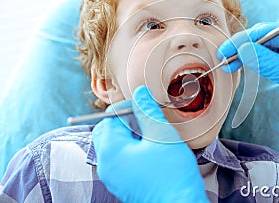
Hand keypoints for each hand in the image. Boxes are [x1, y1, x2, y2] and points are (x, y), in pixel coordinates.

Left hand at [92, 86, 209, 202]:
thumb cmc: (172, 173)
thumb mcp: (161, 134)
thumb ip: (146, 110)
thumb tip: (139, 93)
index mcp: (111, 150)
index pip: (110, 117)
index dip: (129, 106)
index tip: (147, 106)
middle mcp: (106, 165)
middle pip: (107, 131)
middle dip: (125, 121)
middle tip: (147, 120)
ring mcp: (113, 177)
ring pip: (115, 144)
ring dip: (131, 134)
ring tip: (153, 134)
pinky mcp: (123, 184)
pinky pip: (121, 159)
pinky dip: (132, 149)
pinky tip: (152, 150)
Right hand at [217, 22, 278, 140]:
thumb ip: (269, 62)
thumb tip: (242, 50)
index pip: (269, 32)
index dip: (244, 41)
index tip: (226, 51)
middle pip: (264, 38)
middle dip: (242, 47)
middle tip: (223, 59)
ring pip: (263, 48)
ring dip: (245, 55)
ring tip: (228, 65)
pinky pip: (267, 59)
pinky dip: (253, 63)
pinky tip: (241, 67)